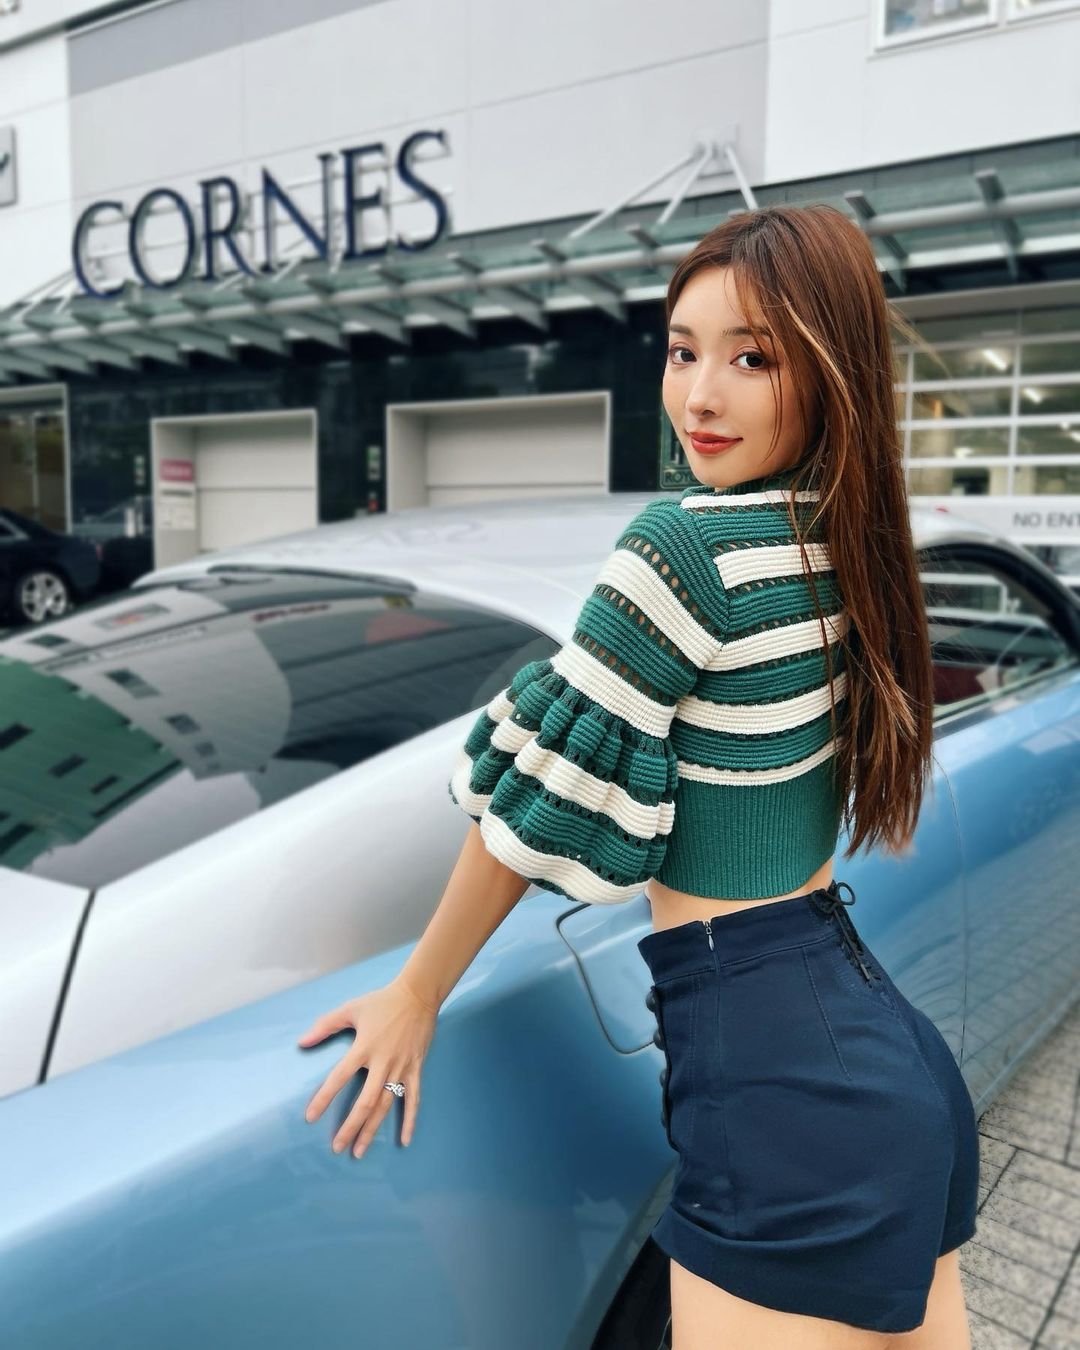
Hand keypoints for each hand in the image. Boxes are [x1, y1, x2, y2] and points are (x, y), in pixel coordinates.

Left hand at [296, 977, 438, 1156]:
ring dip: (372, 1129)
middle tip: (337, 1147)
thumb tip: (301, 1042)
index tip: (311, 1117)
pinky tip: (404, 1141)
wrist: (418, 995)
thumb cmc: (382, 1002)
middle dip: (351, 1126)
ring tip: (359, 1151)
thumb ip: (325, 1025)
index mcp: (364, 1047)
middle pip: (365, 1101)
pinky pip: (414, 1100)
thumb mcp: (351, 1009)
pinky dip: (410, 1121)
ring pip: (386, 1105)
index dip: (324, 1098)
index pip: (339, 1077)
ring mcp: (401, 1067)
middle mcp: (383, 1062)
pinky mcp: (416, 1069)